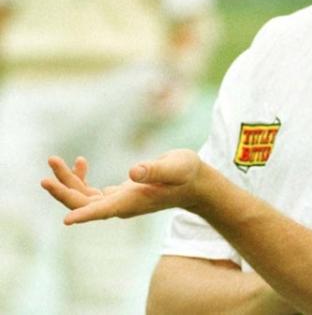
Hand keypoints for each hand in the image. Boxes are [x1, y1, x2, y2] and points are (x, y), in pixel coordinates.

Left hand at [41, 149, 204, 224]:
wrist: (194, 183)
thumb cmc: (187, 173)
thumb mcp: (176, 166)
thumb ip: (155, 169)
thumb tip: (133, 172)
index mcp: (133, 201)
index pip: (104, 210)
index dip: (85, 215)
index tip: (67, 221)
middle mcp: (121, 206)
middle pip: (84, 204)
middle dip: (63, 191)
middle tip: (45, 177)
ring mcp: (118, 202)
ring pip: (83, 198)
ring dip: (67, 182)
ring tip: (53, 160)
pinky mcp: (118, 195)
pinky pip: (90, 192)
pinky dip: (81, 178)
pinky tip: (81, 162)